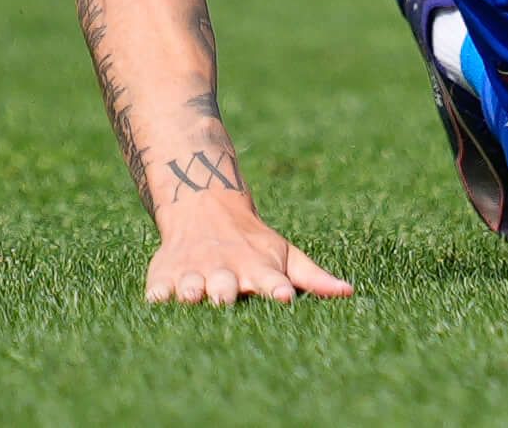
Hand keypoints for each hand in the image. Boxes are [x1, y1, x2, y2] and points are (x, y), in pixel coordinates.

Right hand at [143, 199, 353, 305]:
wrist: (204, 208)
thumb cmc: (253, 244)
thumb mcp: (285, 255)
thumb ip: (314, 278)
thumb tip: (350, 292)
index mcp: (257, 268)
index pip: (270, 280)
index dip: (276, 289)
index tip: (284, 298)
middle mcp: (224, 270)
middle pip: (225, 287)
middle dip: (226, 293)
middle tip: (227, 298)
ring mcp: (193, 273)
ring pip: (191, 286)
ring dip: (191, 291)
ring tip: (193, 295)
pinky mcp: (165, 276)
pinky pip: (158, 289)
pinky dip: (157, 294)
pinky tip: (156, 298)